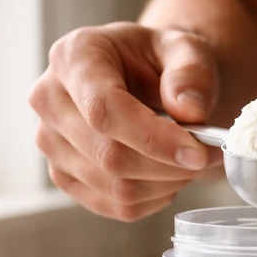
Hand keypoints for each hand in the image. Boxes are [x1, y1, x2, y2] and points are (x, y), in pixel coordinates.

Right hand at [29, 22, 219, 220]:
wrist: (147, 79)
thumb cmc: (162, 62)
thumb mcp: (186, 49)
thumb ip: (191, 73)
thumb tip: (189, 111)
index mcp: (73, 57)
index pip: (103, 110)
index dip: (154, 139)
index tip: (198, 154)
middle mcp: (49, 100)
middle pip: (109, 155)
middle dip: (169, 165)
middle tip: (207, 156)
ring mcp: (51, 143)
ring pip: (115, 187)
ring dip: (166, 183)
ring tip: (189, 160)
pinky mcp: (65, 176)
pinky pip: (116, 206)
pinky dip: (155, 198)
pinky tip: (168, 174)